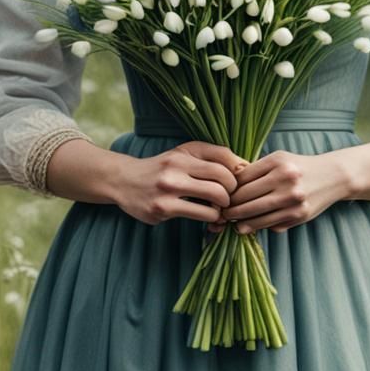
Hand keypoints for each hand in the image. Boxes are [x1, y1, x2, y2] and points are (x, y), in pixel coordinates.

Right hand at [115, 140, 249, 226]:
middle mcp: (177, 166)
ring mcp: (169, 188)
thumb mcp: (184, 154)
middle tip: (229, 198)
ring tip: (219, 209)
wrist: (124, 181)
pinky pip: (200, 215)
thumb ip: (212, 156)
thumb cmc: (163, 168)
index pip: (223, 158)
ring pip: (215, 198)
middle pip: (223, 178)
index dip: (237, 172)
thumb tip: (245, 167)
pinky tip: (207, 217)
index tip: (236, 182)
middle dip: (232, 191)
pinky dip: (211, 218)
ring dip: (223, 207)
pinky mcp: (162, 209)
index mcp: (185, 152)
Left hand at [206, 150, 350, 235]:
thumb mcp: (279, 159)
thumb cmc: (299, 167)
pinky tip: (247, 226)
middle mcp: (285, 180)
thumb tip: (229, 187)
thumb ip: (257, 170)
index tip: (221, 196)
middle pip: (246, 197)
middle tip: (221, 212)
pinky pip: (271, 224)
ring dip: (240, 220)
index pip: (243, 178)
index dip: (229, 189)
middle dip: (230, 207)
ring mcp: (293, 199)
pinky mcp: (299, 214)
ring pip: (256, 214)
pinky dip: (256, 226)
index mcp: (277, 162)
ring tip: (231, 222)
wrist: (332, 176)